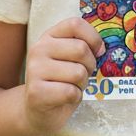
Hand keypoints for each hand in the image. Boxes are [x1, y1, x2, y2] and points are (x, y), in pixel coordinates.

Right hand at [23, 17, 104, 135]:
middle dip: (89, 66)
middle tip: (80, 75)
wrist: (37, 111)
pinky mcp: (36, 92)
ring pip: (78, 73)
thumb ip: (82, 46)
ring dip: (82, 84)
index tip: (97, 51)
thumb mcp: (69, 58)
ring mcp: (35, 70)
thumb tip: (101, 48)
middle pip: (81, 49)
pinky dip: (75, 97)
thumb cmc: (60, 81)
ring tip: (71, 87)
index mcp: (48, 36)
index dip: (93, 37)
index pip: (75, 24)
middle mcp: (38, 49)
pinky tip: (64, 98)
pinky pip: (71, 92)